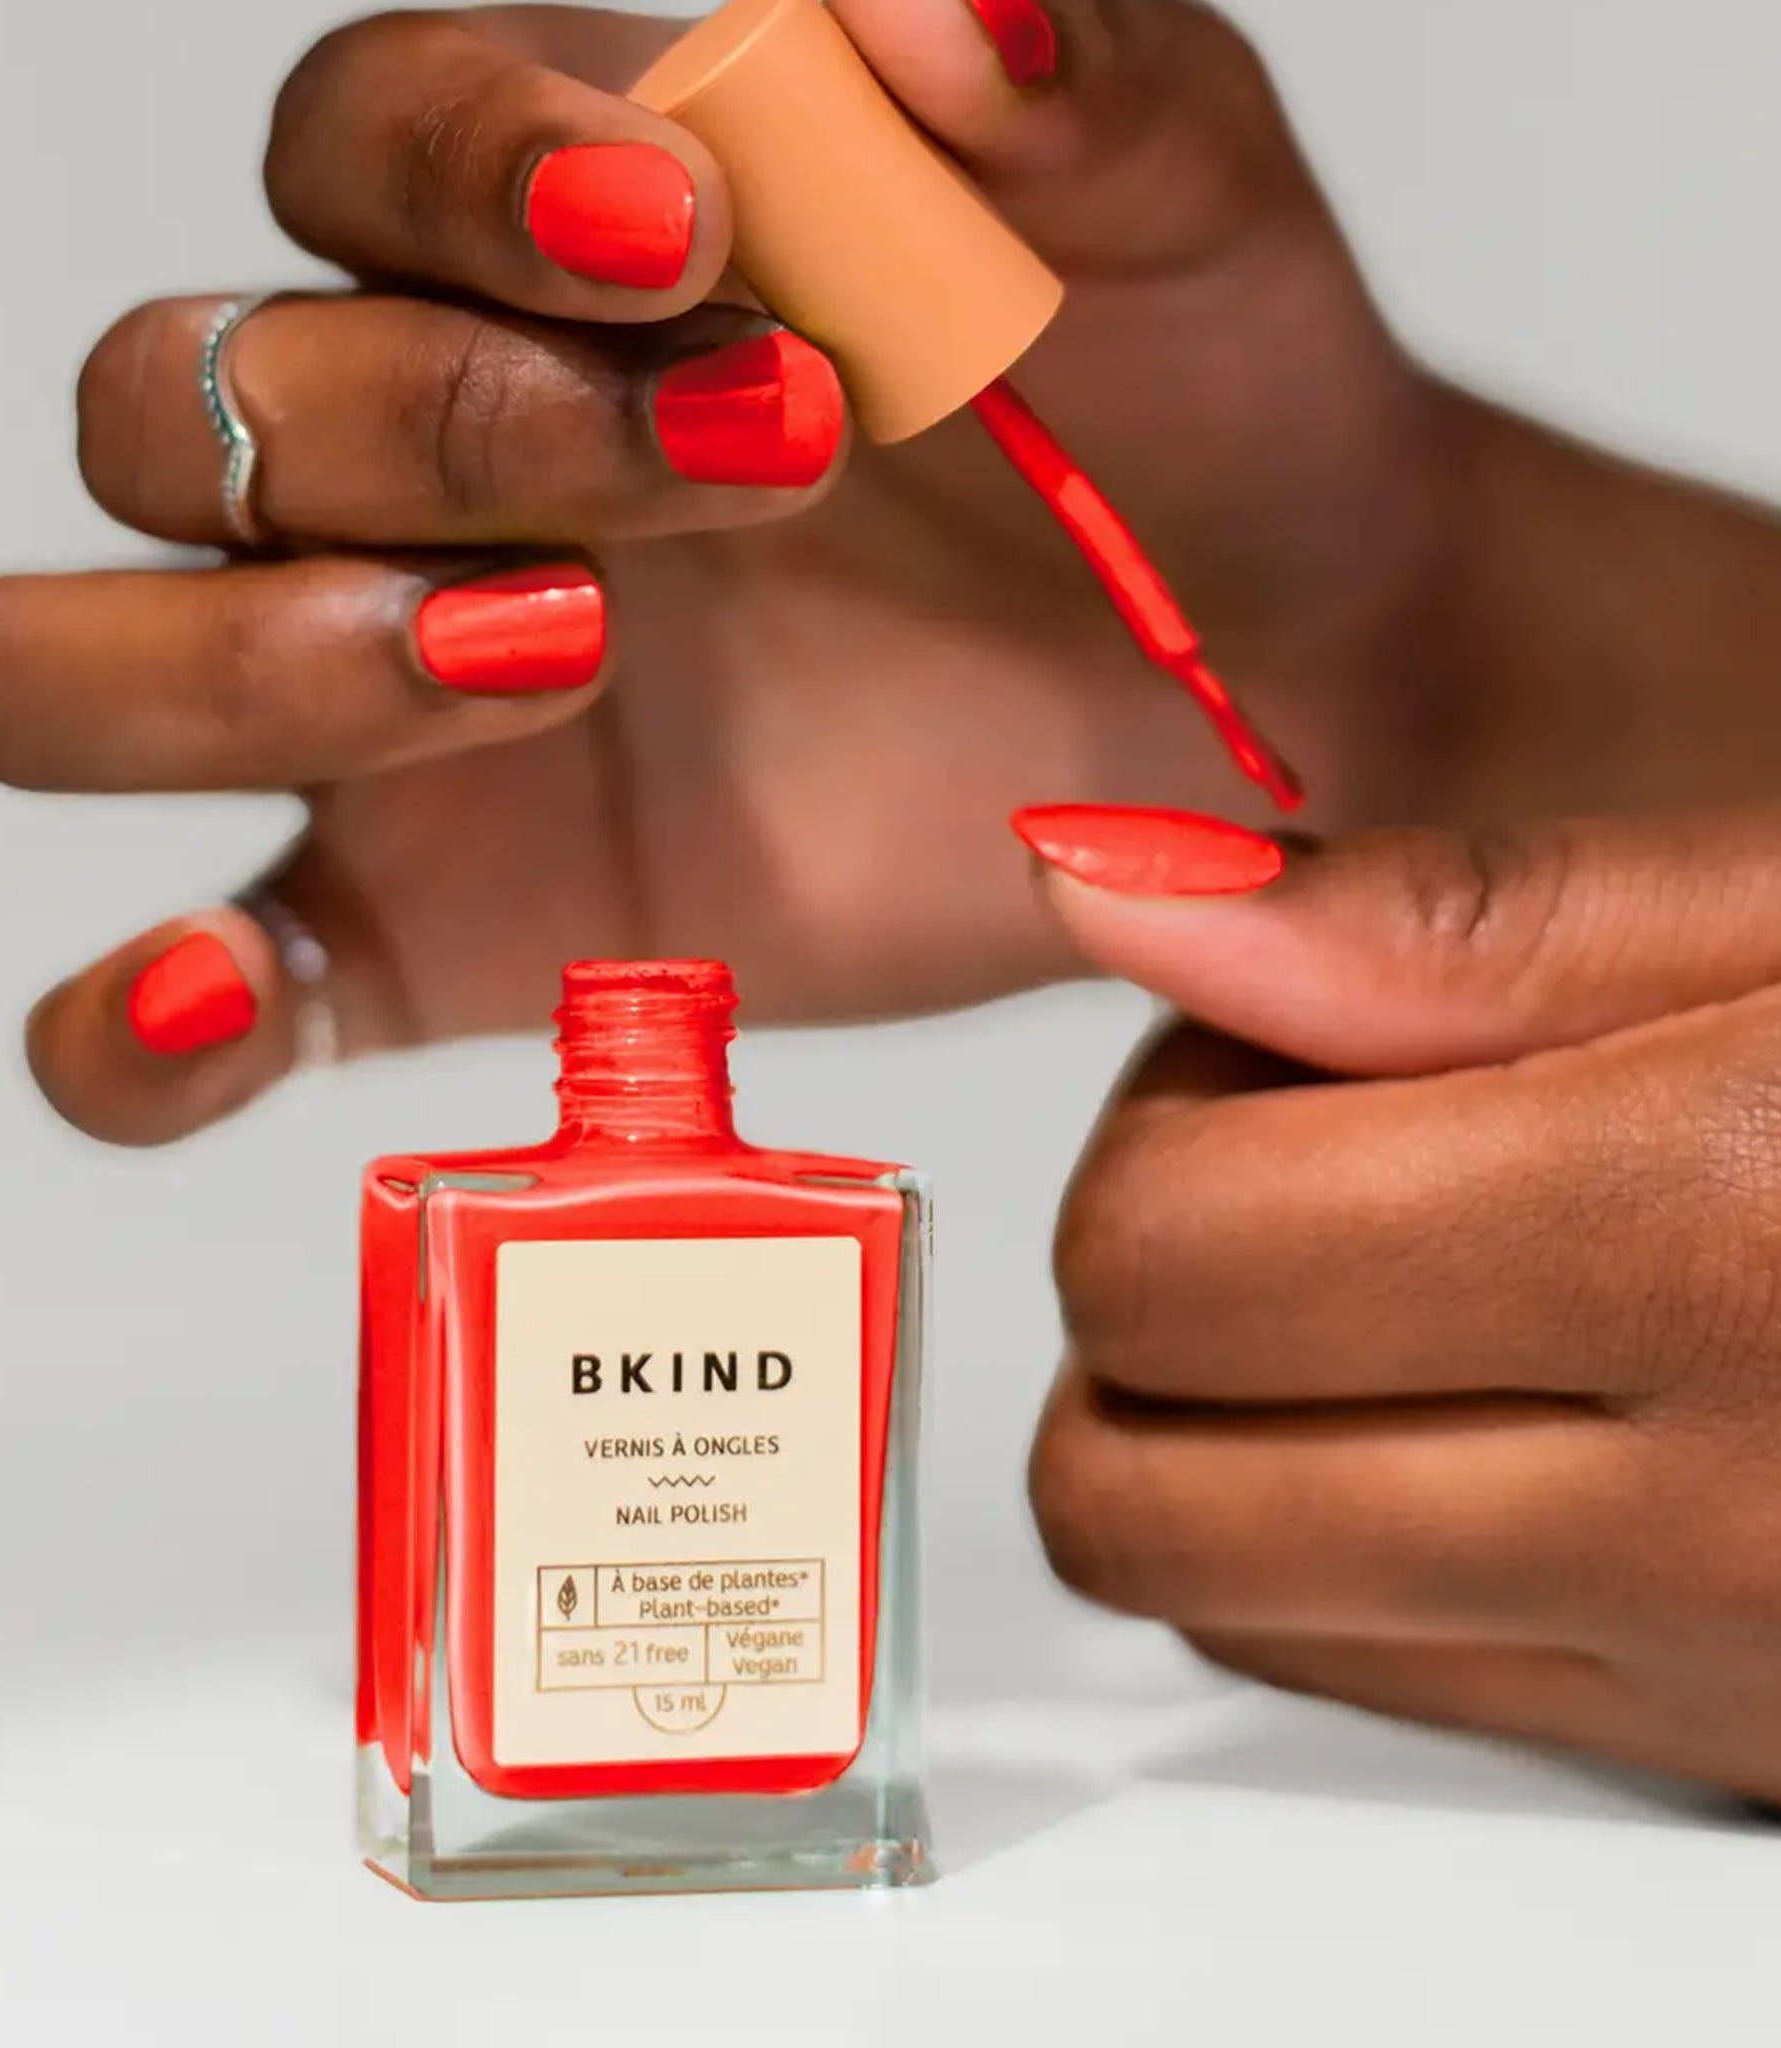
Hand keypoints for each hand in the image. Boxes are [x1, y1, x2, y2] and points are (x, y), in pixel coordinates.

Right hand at [0, 0, 1458, 1143]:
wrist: (1252, 687)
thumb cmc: (1193, 425)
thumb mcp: (1174, 214)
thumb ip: (1071, 81)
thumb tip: (927, 3)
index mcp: (548, 251)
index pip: (349, 142)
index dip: (460, 176)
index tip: (682, 241)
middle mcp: (415, 474)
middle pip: (167, 405)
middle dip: (410, 431)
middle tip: (735, 478)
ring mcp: (397, 721)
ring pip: (79, 668)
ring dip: (260, 664)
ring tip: (558, 662)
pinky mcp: (443, 933)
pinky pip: (187, 992)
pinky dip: (139, 1021)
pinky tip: (224, 1004)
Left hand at [1023, 802, 1780, 1802]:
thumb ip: (1444, 920)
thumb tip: (1106, 880)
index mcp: (1732, 1245)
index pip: (1161, 1253)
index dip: (1166, 1109)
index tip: (1279, 1030)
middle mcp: (1727, 1527)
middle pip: (1127, 1476)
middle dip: (1158, 1285)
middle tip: (1312, 1149)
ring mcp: (1726, 1676)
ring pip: (1219, 1593)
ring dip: (1223, 1415)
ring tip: (1402, 1262)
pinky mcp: (1740, 1752)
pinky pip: (1371, 1673)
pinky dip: (1337, 1529)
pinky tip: (1486, 1386)